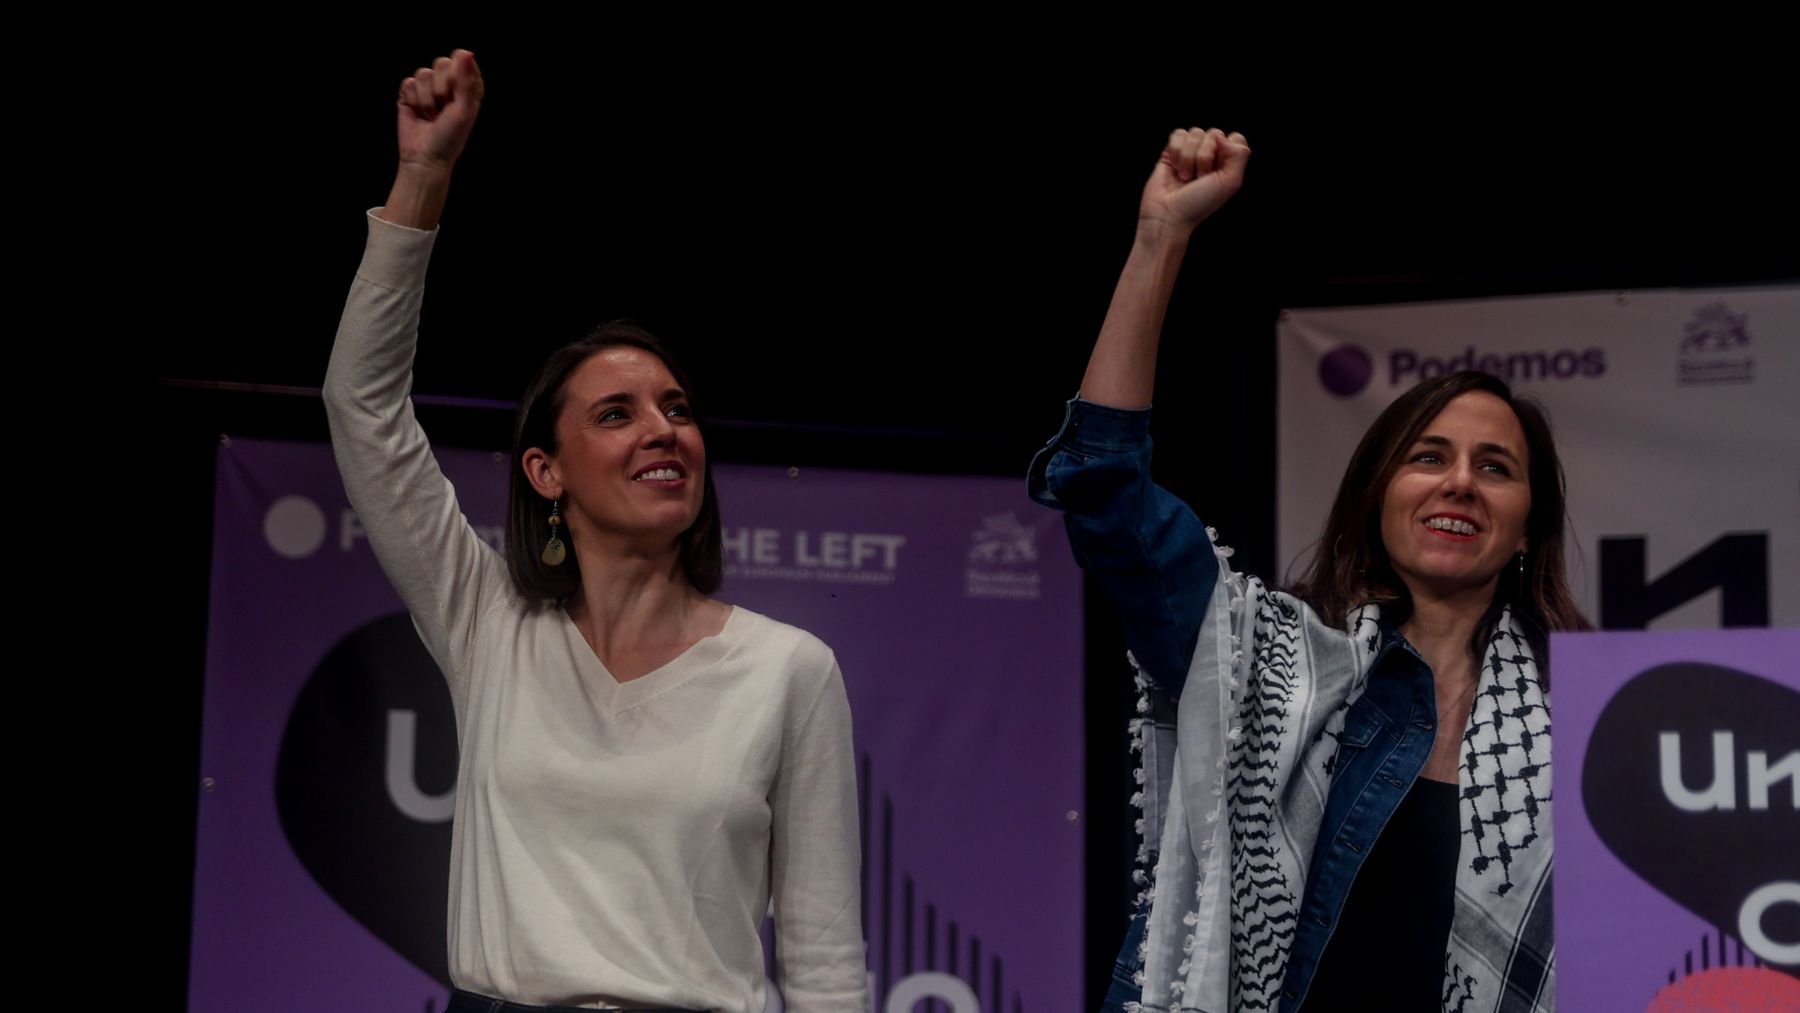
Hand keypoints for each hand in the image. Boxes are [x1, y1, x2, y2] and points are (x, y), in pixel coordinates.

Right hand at [395, 49, 484, 176]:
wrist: (425, 157)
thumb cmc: (450, 138)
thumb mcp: (465, 110)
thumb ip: (466, 81)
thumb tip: (466, 52)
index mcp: (467, 86)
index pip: (462, 60)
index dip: (456, 76)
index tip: (457, 97)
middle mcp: (448, 84)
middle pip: (441, 63)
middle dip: (441, 88)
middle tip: (444, 110)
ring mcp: (428, 88)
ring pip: (423, 73)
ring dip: (427, 99)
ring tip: (431, 115)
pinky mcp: (409, 93)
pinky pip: (408, 82)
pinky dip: (413, 100)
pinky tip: (418, 114)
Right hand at [1137, 127, 1249, 235]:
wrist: (1169, 213)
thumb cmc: (1199, 203)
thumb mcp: (1230, 182)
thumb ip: (1239, 155)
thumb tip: (1222, 136)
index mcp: (1227, 163)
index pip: (1236, 138)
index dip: (1228, 149)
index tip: (1218, 170)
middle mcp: (1211, 155)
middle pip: (1214, 133)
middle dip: (1205, 156)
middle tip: (1199, 177)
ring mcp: (1191, 152)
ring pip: (1195, 132)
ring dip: (1189, 156)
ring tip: (1185, 176)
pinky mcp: (1172, 151)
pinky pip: (1178, 134)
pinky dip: (1176, 151)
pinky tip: (1175, 167)